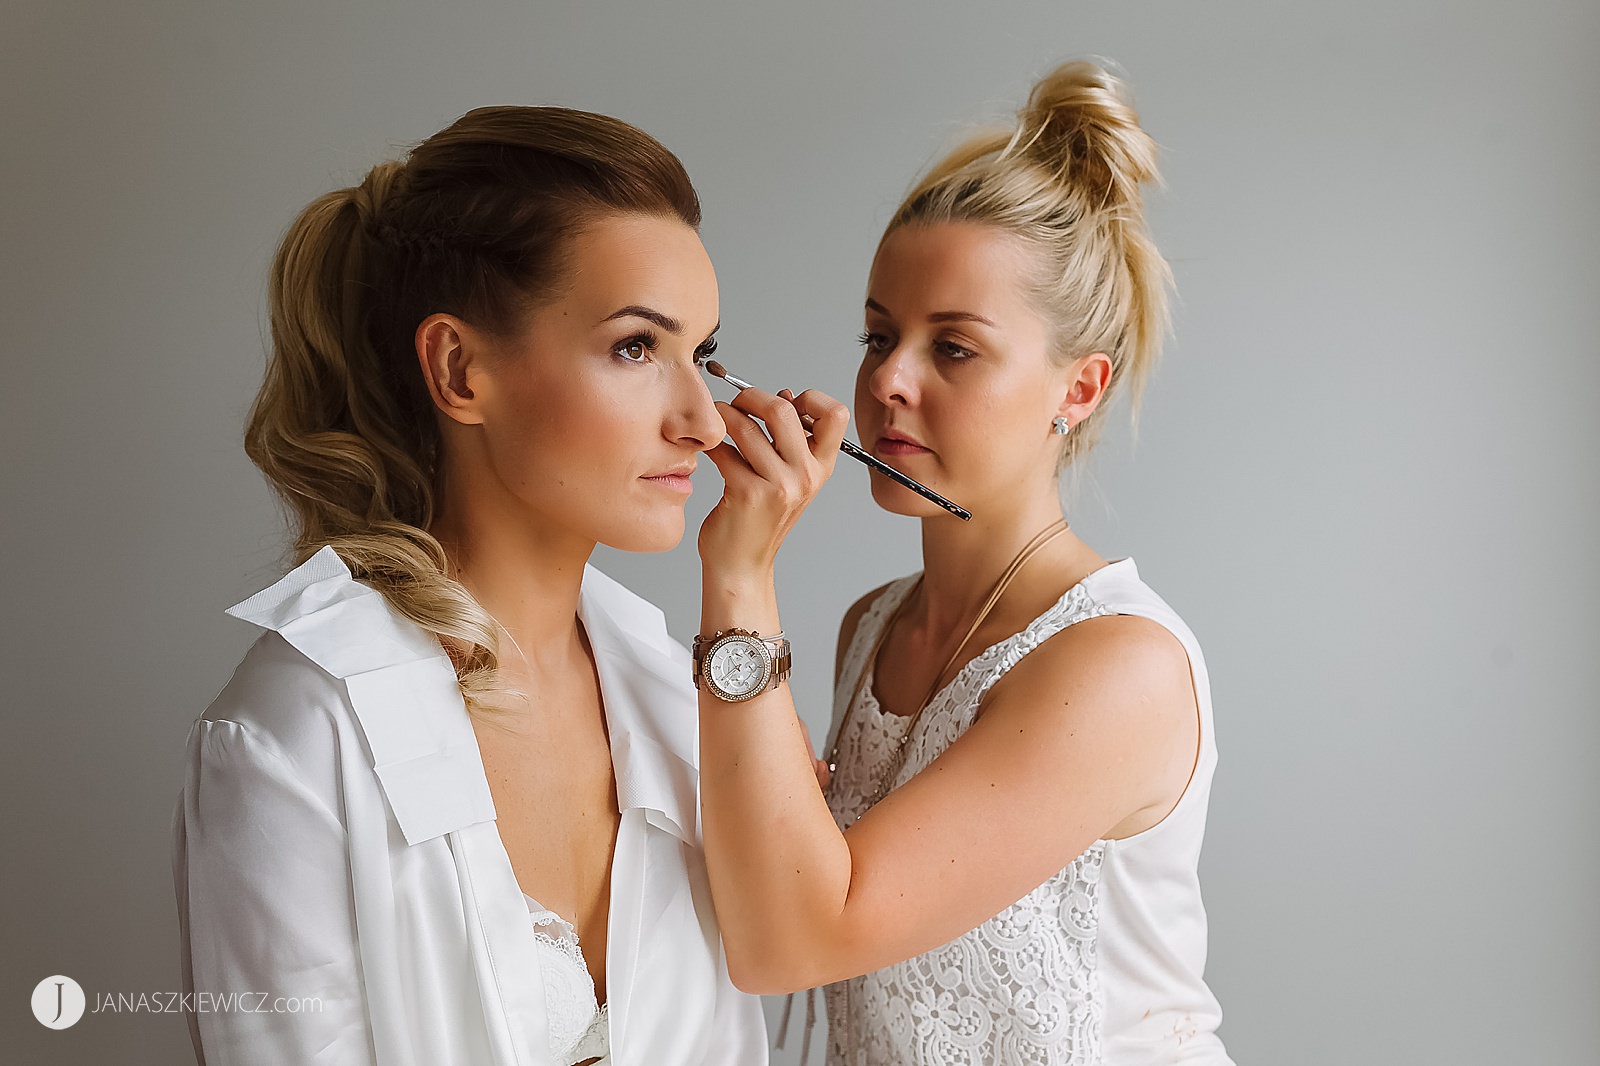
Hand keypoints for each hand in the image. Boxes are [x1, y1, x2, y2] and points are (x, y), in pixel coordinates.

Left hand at [699, 386, 849, 581]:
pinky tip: (711, 450)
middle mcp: (805, 476)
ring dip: (725, 415)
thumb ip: (793, 439)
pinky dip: (713, 444)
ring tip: (717, 419)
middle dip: (752, 396)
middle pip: (783, 409)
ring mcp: (778, 486)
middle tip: (737, 402)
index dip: (811, 398)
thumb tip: (786, 396)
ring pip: (747, 427)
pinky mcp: (747, 493)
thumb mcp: (790, 479)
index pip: (836, 415)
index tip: (786, 399)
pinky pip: (725, 451)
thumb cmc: (761, 518)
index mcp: (820, 467)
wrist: (743, 564)